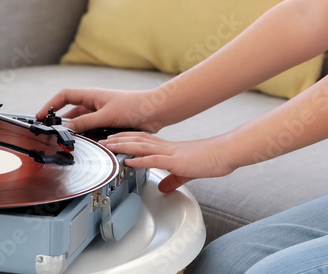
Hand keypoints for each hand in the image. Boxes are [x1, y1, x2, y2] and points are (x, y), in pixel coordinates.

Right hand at [36, 88, 165, 133]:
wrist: (155, 111)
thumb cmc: (135, 106)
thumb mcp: (106, 115)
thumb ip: (85, 122)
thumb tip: (67, 128)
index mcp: (91, 95)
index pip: (64, 96)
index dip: (50, 105)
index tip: (40, 116)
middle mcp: (95, 103)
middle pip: (71, 112)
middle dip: (60, 122)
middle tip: (51, 133)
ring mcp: (102, 113)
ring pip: (81, 123)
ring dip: (75, 131)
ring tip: (67, 141)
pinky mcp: (109, 123)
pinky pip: (92, 130)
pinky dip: (87, 136)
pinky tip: (85, 144)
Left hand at [102, 132, 236, 192]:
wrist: (225, 153)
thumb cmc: (210, 160)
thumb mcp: (187, 173)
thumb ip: (173, 180)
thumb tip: (163, 187)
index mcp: (169, 150)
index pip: (144, 140)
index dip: (128, 139)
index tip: (114, 139)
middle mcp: (167, 148)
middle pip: (138, 140)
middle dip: (119, 140)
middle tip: (103, 140)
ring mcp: (170, 153)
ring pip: (142, 146)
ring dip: (123, 146)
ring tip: (108, 146)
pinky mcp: (176, 161)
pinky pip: (154, 159)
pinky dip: (140, 159)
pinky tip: (129, 160)